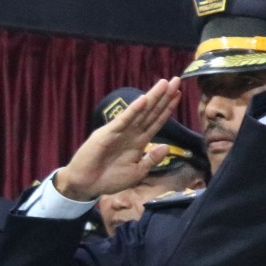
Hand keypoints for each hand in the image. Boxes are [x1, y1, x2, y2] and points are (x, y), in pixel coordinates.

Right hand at [53, 78, 182, 201]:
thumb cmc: (109, 179)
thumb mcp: (137, 172)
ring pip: (140, 112)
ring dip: (152, 97)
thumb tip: (166, 147)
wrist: (86, 185)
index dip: (167, 108)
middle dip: (164, 97)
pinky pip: (123, 120)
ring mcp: (119, 131)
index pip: (156, 121)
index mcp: (139, 142)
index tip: (179, 95)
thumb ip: (151, 159)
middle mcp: (131, 133)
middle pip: (151, 112)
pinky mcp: (107, 133)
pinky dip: (133, 110)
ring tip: (165, 83)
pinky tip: (143, 100)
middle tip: (177, 80)